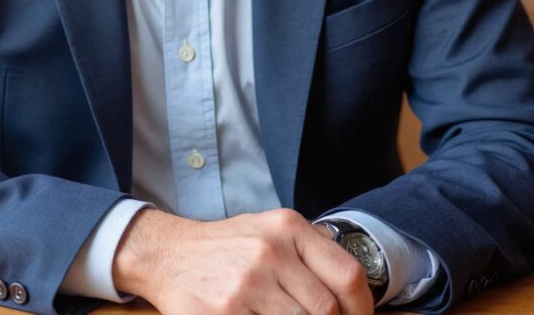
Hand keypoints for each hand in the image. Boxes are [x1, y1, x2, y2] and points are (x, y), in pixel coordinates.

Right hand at [112, 207, 373, 314]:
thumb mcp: (271, 232)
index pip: (349, 276)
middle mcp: (270, 252)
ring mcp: (246, 284)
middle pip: (327, 310)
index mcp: (288, 227)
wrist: (170, 254)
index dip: (363, 310)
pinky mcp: (223, 313)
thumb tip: (354, 301)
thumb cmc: (228, 247)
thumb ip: (311, 255)